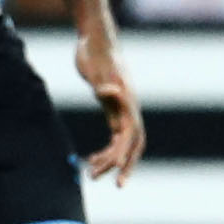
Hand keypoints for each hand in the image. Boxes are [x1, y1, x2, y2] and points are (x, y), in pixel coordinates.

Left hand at [72, 30, 143, 182]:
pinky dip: (105, 149)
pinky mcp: (112, 108)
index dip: (126, 156)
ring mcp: (121, 108)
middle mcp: (128, 107)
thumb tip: (106, 92)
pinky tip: (91, 159)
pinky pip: (114, 135)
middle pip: (133, 144)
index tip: (118, 174)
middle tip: (115, 185)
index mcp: (127, 102)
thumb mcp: (96, 68)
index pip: (131, 136)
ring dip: (110, 160)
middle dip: (125, 165)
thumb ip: (103, 82)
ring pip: (122, 142)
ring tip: (91, 174)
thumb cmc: (95, 51)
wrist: (94, 38)